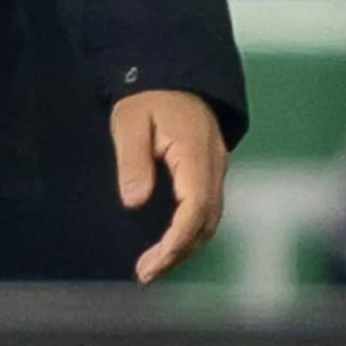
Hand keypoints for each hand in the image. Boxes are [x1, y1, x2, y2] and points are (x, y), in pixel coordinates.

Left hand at [113, 89, 229, 282]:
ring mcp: (217, 167)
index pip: (195, 205)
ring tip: (153, 266)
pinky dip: (190, 231)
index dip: (177, 238)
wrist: (175, 72)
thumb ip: (132, 161)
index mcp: (195, 151)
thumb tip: (134, 202)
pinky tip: (169, 243)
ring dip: (185, 246)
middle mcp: (214, 163)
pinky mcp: (211, 170)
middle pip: (206, 220)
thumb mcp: (128, 122)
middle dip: (179, 252)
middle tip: (145, 273)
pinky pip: (207, 209)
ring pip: (210, 218)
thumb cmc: (147, 96)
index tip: (155, 260)